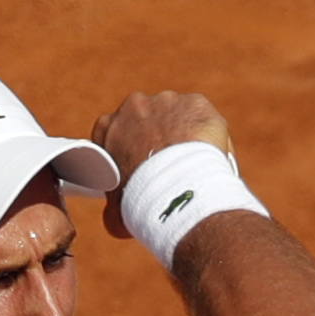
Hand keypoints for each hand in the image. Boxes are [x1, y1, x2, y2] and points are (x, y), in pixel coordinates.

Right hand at [92, 92, 231, 237]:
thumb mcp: (116, 211)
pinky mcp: (196, 103)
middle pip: (144, 120)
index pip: (112, 134)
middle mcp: (134, 105)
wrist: (178, 194)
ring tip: (189, 162)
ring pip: (175, 116)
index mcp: (107, 126)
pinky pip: (201, 117)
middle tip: (165, 166)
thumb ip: (113, 204)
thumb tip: (115, 214)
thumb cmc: (142, 203)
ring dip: (180, 133)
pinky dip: (204, 132)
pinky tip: (207, 153)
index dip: (125, 150)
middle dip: (153, 138)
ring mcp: (167, 101)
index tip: (136, 165)